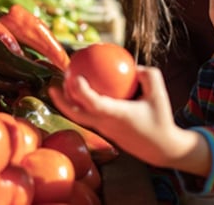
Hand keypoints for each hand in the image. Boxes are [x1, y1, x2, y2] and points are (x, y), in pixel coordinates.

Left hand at [49, 66, 188, 167]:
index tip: (75, 77)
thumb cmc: (160, 119)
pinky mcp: (106, 133)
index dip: (81, 91)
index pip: (93, 103)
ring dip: (68, 103)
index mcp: (116, 115)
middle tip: (51, 86)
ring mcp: (104, 130)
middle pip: (76, 115)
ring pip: (80, 117)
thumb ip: (148, 75)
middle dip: (60, 102)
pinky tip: (86, 93)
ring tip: (62, 87)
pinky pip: (90, 117)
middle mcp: (106, 124)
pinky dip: (83, 105)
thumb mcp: (159, 93)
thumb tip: (133, 65)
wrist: (161, 149)